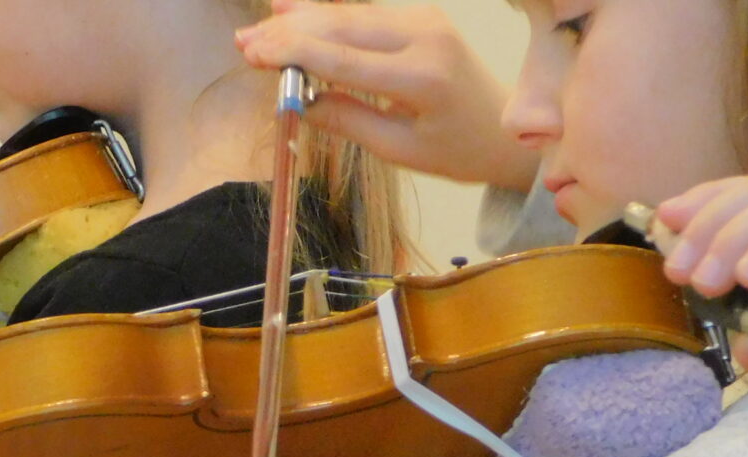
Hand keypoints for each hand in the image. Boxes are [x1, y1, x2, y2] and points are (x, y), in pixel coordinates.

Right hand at [236, 0, 535, 192]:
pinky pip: (364, 12)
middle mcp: (425, 37)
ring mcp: (424, 20)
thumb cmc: (455, 151)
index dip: (294, 54)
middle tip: (243, 43)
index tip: (255, 56)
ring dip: (299, 20)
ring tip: (255, 33)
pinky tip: (288, 8)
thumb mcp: (400, 150)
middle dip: (288, 32)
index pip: (344, 58)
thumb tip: (299, 102)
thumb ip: (349, 121)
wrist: (504, 129)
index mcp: (422, 78)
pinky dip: (324, 13)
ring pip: (349, 13)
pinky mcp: (420, 16)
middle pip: (342, 26)